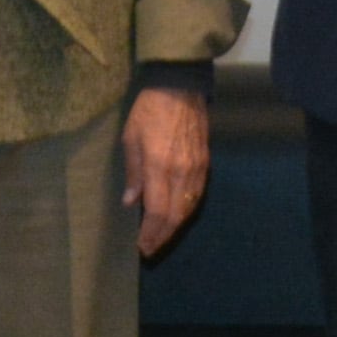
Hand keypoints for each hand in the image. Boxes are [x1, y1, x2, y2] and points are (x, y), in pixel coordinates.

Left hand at [123, 85, 210, 256]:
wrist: (180, 87)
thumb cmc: (148, 111)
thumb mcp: (131, 139)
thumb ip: (133, 173)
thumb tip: (132, 202)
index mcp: (159, 166)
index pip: (158, 211)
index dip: (151, 232)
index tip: (142, 246)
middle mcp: (181, 172)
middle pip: (176, 215)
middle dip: (163, 235)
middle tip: (151, 249)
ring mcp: (197, 168)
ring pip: (189, 207)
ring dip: (175, 226)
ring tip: (162, 236)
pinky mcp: (206, 162)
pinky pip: (197, 194)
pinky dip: (187, 210)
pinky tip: (178, 215)